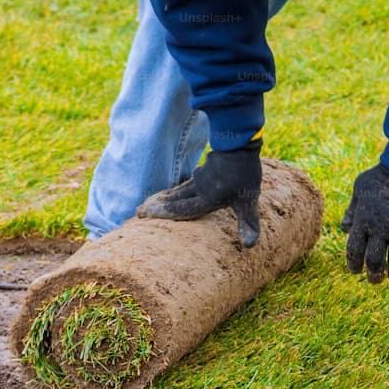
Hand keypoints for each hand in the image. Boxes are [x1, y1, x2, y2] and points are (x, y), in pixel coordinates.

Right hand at [136, 141, 262, 247]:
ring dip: (164, 198)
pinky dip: (177, 190)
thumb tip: (250, 245)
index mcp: (206, 199)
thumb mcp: (248, 201)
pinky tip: (174, 192)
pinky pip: (186, 183)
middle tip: (139, 211)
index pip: (181, 209)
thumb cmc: (244, 174)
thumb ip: (248, 223)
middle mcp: (198, 189)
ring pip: (178, 191)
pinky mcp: (204, 170)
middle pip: (174, 200)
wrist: (239, 143)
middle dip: (156, 207)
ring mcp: (200, 178)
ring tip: (150, 203)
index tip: (145, 214)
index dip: (163, 214)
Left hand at [340, 165, 388, 283]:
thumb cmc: (381, 176)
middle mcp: (381, 230)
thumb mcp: (360, 189)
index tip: (356, 271)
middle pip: (375, 262)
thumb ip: (352, 210)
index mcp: (363, 221)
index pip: (354, 251)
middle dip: (374, 275)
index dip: (354, 264)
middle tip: (375, 280)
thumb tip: (345, 228)